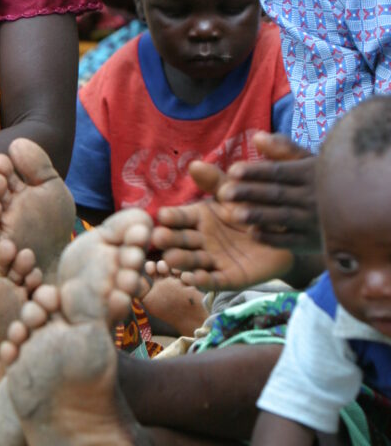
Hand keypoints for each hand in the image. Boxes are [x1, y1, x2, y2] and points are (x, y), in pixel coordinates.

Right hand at [152, 195, 293, 291]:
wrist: (286, 234)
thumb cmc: (255, 208)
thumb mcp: (235, 192)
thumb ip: (215, 181)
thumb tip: (194, 164)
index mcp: (199, 217)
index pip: (180, 217)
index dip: (171, 217)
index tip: (163, 216)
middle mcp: (201, 240)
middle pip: (181, 241)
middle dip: (169, 240)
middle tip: (159, 238)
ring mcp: (214, 260)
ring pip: (193, 262)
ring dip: (181, 261)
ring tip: (172, 259)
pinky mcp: (229, 278)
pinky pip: (215, 281)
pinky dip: (203, 281)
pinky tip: (194, 278)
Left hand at [214, 132, 317, 246]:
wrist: (356, 210)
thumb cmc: (322, 181)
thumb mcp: (308, 161)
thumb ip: (282, 148)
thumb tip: (256, 137)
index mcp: (310, 173)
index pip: (278, 171)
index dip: (255, 171)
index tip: (232, 171)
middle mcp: (313, 196)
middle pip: (277, 193)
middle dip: (250, 193)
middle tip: (224, 193)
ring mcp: (315, 220)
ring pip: (283, 217)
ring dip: (258, 215)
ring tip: (234, 214)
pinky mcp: (315, 241)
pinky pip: (293, 240)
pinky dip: (273, 238)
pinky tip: (253, 234)